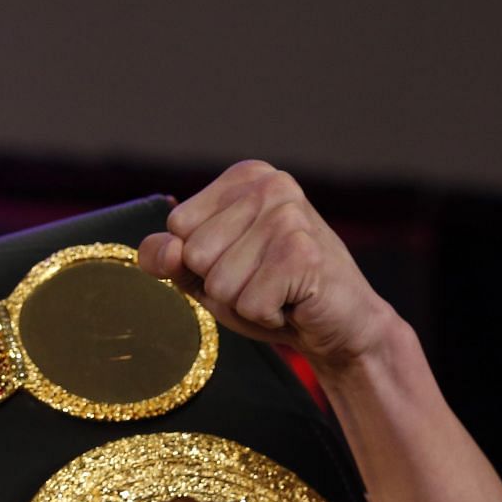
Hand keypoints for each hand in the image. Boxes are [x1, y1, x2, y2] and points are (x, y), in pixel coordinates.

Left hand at [137, 160, 393, 367]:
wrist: (342, 324)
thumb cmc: (272, 292)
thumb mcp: (209, 272)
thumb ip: (171, 258)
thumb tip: (159, 249)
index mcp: (245, 177)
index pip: (177, 225)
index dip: (200, 261)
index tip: (242, 263)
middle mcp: (270, 185)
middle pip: (194, 253)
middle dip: (220, 285)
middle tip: (263, 281)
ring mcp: (289, 217)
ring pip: (219, 283)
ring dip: (244, 303)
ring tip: (279, 291)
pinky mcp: (303, 253)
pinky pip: (248, 304)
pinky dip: (266, 316)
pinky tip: (294, 303)